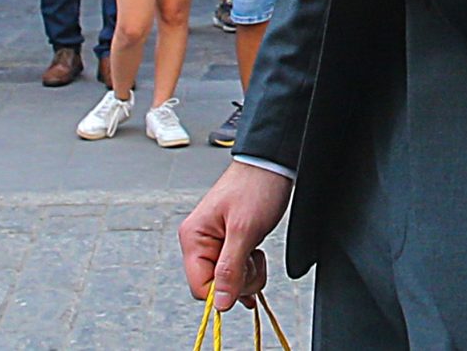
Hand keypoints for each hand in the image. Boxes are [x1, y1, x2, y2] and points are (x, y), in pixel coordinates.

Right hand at [180, 161, 291, 310]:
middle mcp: (200, 243)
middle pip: (215, 285)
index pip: (199, 286)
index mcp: (194, 238)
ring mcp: (216, 243)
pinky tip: (257, 255)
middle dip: (240, 279)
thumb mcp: (244, 230)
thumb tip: (219, 303)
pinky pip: (237, 269)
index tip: (244, 281)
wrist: (273, 164)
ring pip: (229, 279)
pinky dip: (250, 267)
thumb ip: (230, 268)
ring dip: (249, 272)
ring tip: (256, 249)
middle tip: (254, 258)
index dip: (223, 290)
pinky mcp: (230, 243)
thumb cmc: (256, 186)